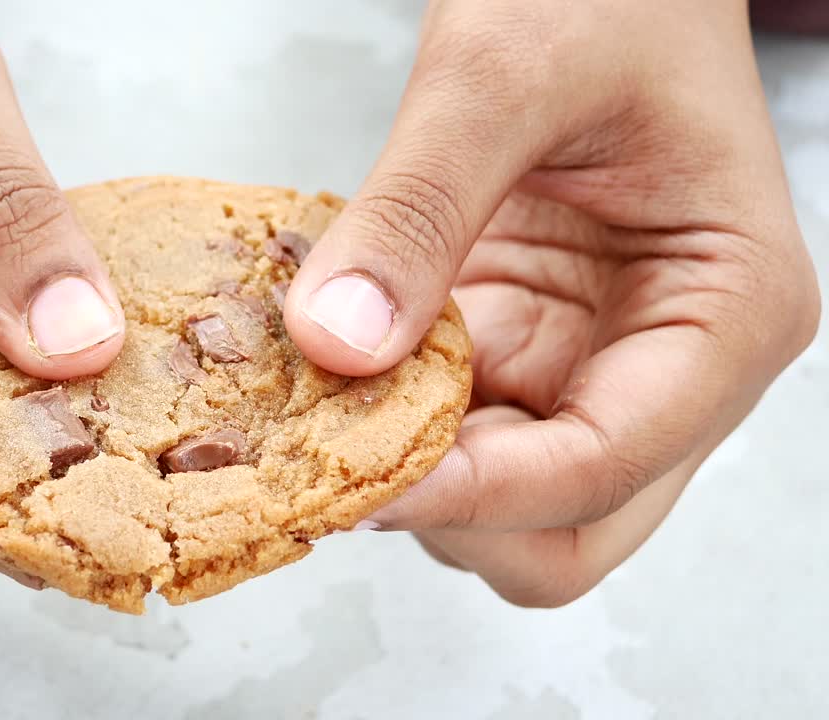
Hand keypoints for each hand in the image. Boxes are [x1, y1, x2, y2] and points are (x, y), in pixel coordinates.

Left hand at [283, 0, 819, 604]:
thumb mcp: (502, 75)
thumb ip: (419, 209)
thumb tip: (339, 342)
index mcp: (724, 312)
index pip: (603, 464)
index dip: (476, 494)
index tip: (357, 482)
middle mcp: (668, 362)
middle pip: (567, 528)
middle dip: (454, 511)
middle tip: (339, 454)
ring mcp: (589, 361)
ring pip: (502, 498)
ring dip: (407, 472)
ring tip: (320, 404)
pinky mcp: (521, 344)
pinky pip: (453, 428)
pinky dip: (386, 420)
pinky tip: (327, 370)